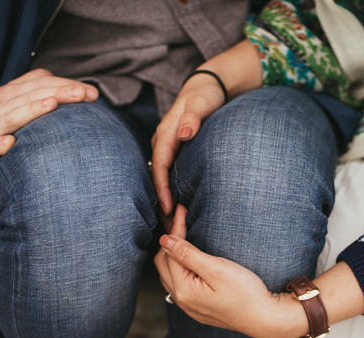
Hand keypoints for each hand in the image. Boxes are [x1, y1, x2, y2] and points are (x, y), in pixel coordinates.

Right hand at [0, 68, 98, 181]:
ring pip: (11, 116)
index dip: (65, 85)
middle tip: (83, 93)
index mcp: (12, 95)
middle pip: (31, 96)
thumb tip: (78, 90)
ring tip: (52, 105)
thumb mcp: (17, 106)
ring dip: (31, 110)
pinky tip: (10, 143)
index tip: (92, 93)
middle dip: (58, 92)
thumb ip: (42, 95)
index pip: (41, 83)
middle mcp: (1, 106)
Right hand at [150, 74, 226, 216]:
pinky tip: (178, 204)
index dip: (161, 188)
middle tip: (169, 224)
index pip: (160, 164)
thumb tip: (185, 133)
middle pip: (156, 174)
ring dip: (164, 196)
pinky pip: (167, 171)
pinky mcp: (173, 149)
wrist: (207, 86)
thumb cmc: (206, 95)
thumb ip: (194, 117)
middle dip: (160, 199)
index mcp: (166, 133)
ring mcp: (166, 145)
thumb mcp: (202, 103)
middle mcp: (162, 140)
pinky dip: (170, 188)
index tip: (167, 209)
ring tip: (172, 220)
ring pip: (161, 175)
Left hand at [154, 206, 307, 337]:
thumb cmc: (246, 292)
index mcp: (183, 290)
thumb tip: (164, 240)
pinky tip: (189, 260)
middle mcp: (182, 300)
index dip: (176, 229)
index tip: (182, 209)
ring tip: (183, 236)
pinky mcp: (198, 309)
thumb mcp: (217, 268)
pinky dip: (179, 269)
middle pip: (163, 264)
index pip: (170, 252)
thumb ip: (188, 254)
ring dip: (172, 255)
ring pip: (169, 275)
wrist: (265, 318)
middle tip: (181, 219)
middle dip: (170, 241)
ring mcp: (189, 307)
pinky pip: (179, 285)